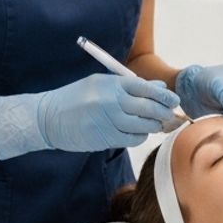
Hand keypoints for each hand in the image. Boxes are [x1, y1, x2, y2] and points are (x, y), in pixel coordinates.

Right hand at [0, 74, 179, 158]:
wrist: (48, 117)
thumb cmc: (77, 97)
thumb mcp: (101, 84)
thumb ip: (130, 86)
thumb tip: (160, 87)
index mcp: (111, 83)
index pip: (146, 88)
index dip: (164, 95)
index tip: (174, 100)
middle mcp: (111, 101)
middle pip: (149, 108)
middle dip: (165, 112)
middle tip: (171, 115)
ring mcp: (108, 121)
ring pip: (144, 126)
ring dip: (154, 126)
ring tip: (156, 124)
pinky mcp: (105, 138)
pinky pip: (132, 139)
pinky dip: (139, 136)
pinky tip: (138, 132)